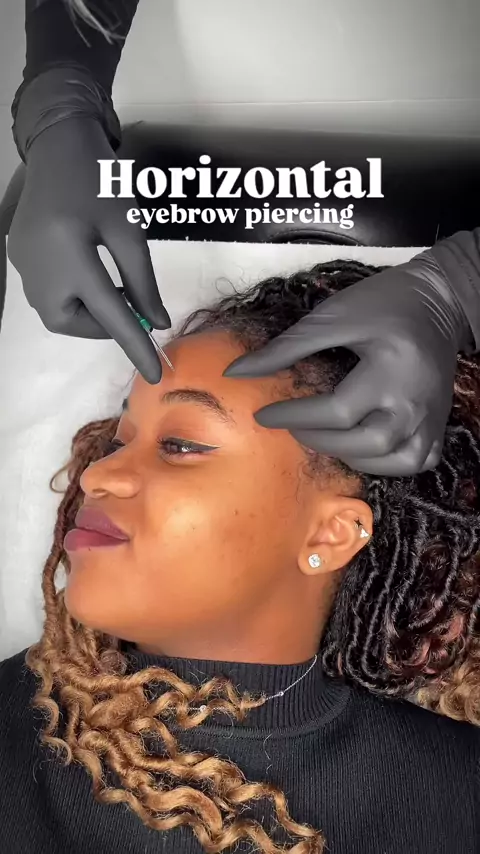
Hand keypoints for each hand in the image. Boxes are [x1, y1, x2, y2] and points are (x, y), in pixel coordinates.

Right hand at [7, 117, 169, 383]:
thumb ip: (143, 282)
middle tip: (130, 308)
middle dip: (104, 325)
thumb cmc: (101, 182)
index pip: (109, 316)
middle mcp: (38, 267)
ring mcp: (23, 264)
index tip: (154, 373)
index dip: (134, 346)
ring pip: (57, 314)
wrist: (58, 145)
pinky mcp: (18, 257)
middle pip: (73, 322)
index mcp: (71, 256)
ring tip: (111, 291)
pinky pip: (47, 295)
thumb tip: (156, 323)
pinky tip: (90, 277)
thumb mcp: (129, 231)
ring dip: (88, 313)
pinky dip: (73, 297)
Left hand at [224, 258, 469, 475]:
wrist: (439, 300)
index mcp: (390, 370)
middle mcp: (415, 401)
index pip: (337, 410)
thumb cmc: (384, 302)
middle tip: (294, 427)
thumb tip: (238, 372)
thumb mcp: (333, 316)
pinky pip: (419, 461)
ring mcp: (431, 417)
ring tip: (326, 438)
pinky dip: (391, 464)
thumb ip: (287, 347)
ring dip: (354, 458)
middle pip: (367, 443)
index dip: (294, 416)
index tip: (262, 414)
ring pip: (396, 461)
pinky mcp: (439, 423)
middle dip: (322, 440)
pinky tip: (365, 450)